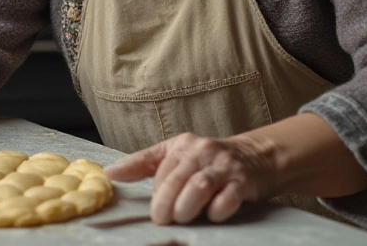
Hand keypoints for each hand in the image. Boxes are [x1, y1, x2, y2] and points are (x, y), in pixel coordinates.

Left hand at [104, 132, 277, 224]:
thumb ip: (143, 164)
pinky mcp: (243, 182)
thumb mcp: (175, 154)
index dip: (155, 191)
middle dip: (165, 203)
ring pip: (199, 186)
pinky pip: (227, 198)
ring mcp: (224, 166)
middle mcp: (202, 152)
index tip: (153, 211)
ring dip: (186, 207)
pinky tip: (212, 215)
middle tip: (162, 220)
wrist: (257, 156)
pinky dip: (217, 210)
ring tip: (182, 218)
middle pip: (176, 178)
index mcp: (182, 145)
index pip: (159, 167)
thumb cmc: (208, 160)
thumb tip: (109, 173)